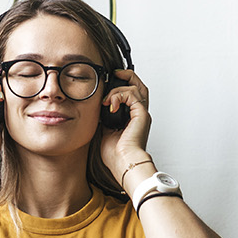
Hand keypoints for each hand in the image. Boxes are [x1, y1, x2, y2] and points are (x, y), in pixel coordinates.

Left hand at [100, 69, 151, 184]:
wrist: (122, 163)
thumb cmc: (116, 155)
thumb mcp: (104, 131)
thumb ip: (104, 118)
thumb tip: (96, 108)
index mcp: (132, 118)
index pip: (131, 94)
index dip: (122, 85)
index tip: (108, 82)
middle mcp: (139, 114)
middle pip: (139, 85)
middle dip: (127, 76)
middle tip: (114, 74)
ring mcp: (141, 113)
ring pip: (136, 87)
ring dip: (118, 89)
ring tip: (107, 100)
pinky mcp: (141, 114)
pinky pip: (132, 94)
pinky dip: (119, 96)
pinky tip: (110, 105)